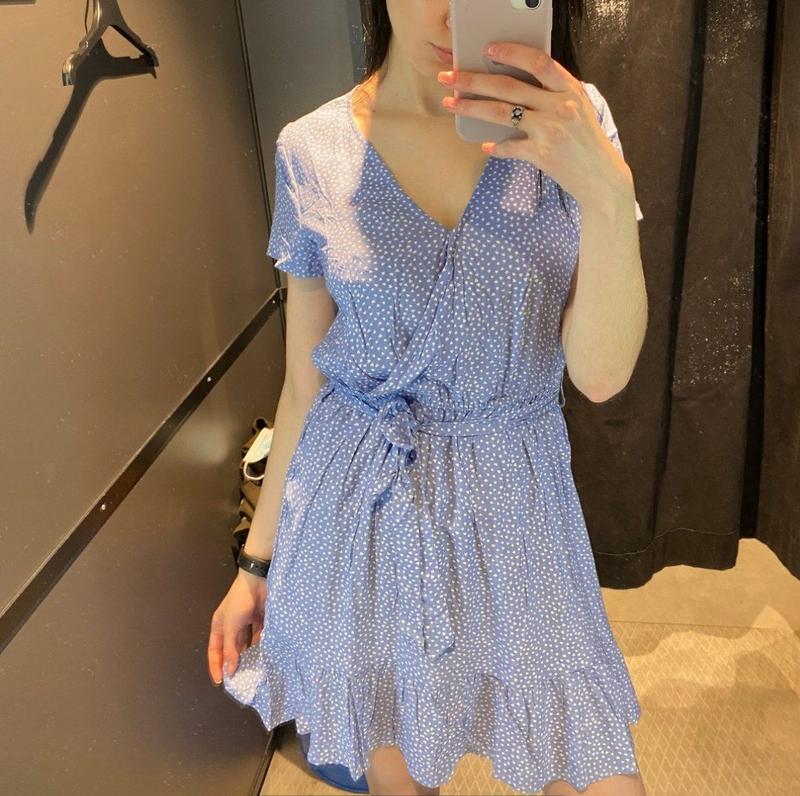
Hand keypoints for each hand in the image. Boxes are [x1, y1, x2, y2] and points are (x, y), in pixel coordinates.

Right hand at [207, 569, 267, 685]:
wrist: (258, 580)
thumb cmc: (239, 602)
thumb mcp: (230, 626)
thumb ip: (230, 648)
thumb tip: (229, 671)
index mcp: (219, 626)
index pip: (215, 651)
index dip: (216, 666)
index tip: (220, 682)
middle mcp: (231, 626)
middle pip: (231, 649)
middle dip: (234, 663)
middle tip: (240, 680)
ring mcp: (246, 623)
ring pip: (246, 644)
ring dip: (249, 656)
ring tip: (253, 671)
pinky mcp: (260, 620)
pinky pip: (259, 637)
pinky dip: (261, 646)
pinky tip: (265, 656)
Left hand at [437, 41, 632, 209]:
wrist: (601, 177)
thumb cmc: (586, 142)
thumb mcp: (577, 109)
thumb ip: (553, 94)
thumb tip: (516, 86)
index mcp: (569, 90)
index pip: (538, 62)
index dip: (511, 53)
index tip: (487, 50)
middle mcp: (559, 106)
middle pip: (508, 87)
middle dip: (473, 80)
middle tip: (449, 77)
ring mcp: (550, 131)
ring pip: (501, 113)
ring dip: (472, 107)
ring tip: (451, 104)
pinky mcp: (542, 155)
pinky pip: (510, 147)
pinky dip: (496, 147)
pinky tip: (486, 146)